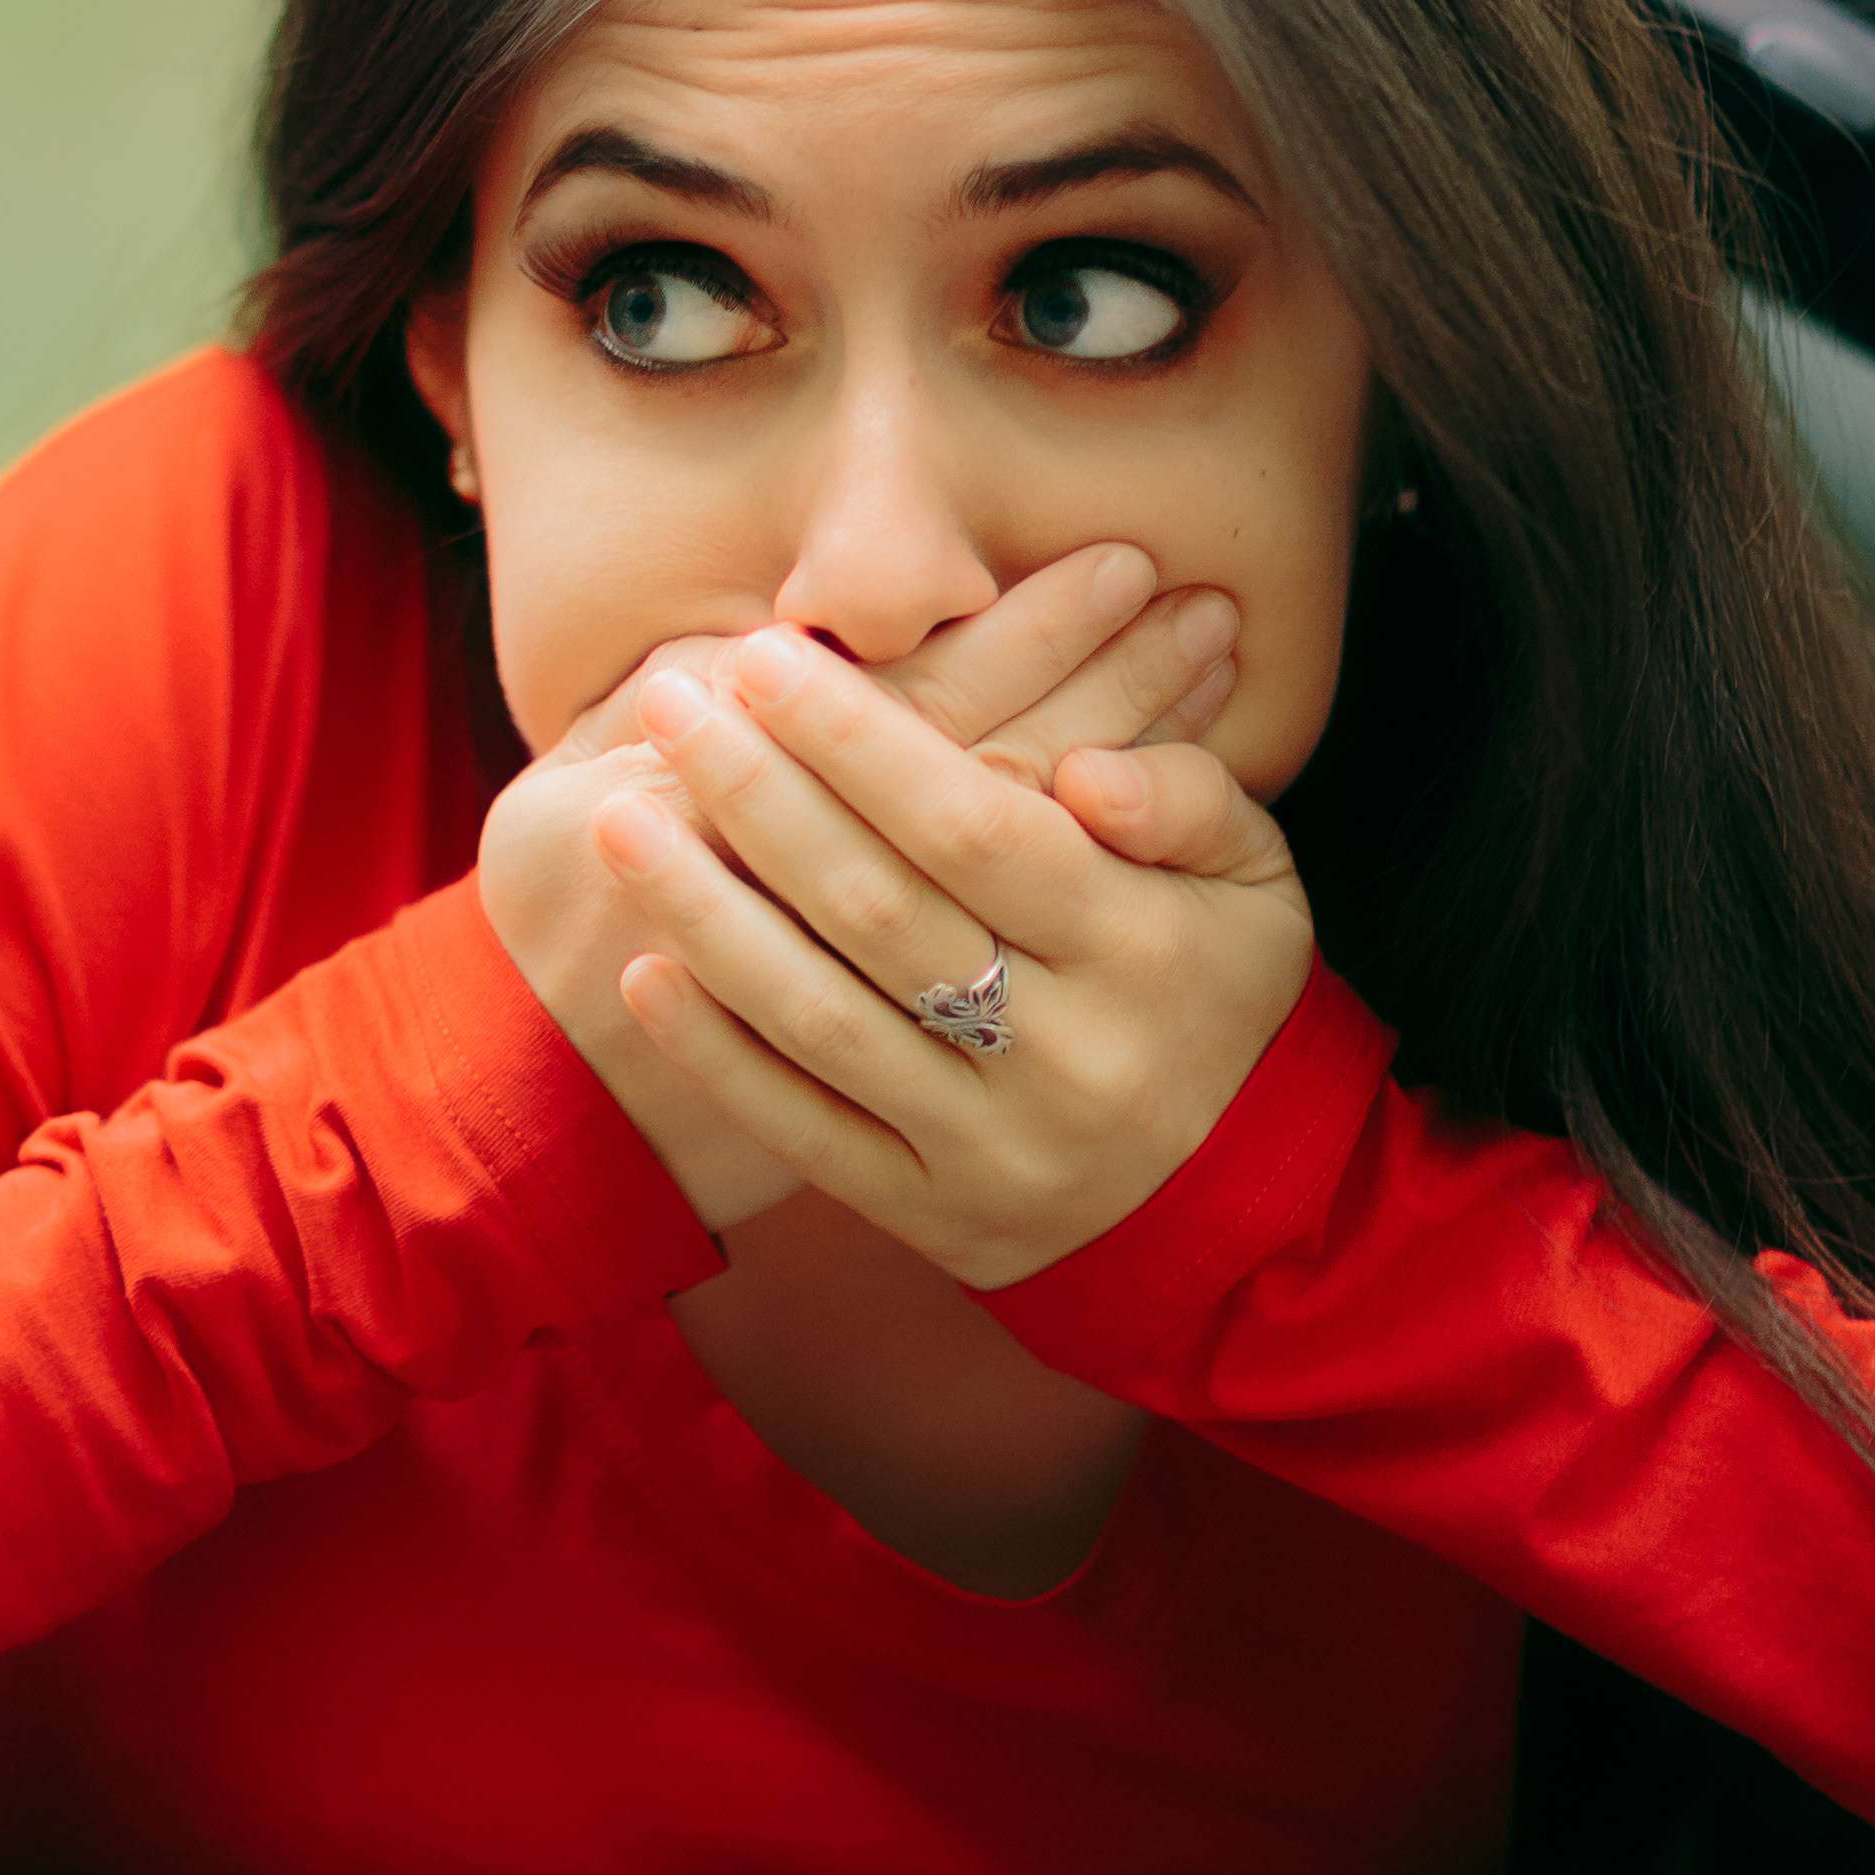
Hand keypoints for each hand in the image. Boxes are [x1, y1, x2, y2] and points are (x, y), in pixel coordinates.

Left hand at [481, 547, 1237, 1231]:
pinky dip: (720, 1056)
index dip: (858, 739)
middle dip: (757, 794)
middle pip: (876, 909)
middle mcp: (1063, 1052)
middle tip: (666, 702)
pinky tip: (643, 972)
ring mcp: (991, 1145)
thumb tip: (1084, 764)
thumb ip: (1186, 795)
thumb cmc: (1223, 992)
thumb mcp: (1254, 876)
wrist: (1242, 1208)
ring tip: (620, 820)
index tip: (764, 657)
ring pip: (823, 1021)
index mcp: (1137, 945)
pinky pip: (809, 1134)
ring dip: (705, 914)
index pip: (972, 824)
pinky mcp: (935, 1217)